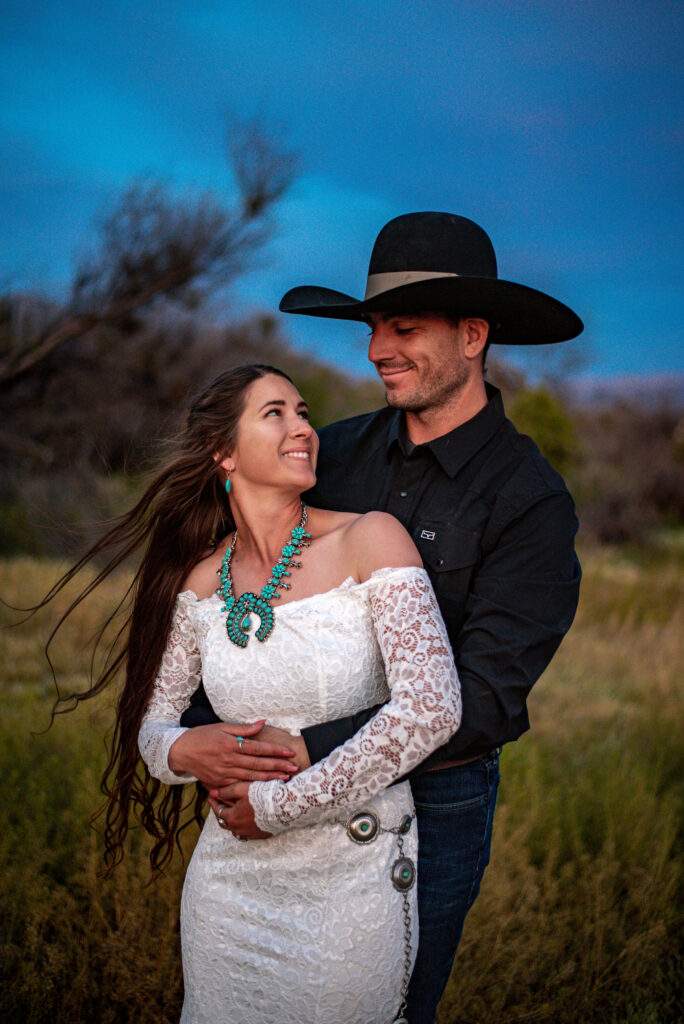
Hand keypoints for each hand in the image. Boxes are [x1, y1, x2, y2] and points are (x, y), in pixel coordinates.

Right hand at [168, 720, 298, 787]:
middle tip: (294, 768)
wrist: (180, 752)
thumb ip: (243, 728)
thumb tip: (263, 723)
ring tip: (285, 779)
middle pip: (257, 764)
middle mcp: (228, 760)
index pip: (257, 748)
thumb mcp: (221, 727)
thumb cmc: (201, 736)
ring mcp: (224, 774)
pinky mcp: (219, 783)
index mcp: (230, 744)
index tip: (289, 753)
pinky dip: (253, 787)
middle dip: (277, 767)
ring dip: (269, 778)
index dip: (275, 751)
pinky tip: (264, 787)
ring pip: (251, 777)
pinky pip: (239, 786)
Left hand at [209, 784, 270, 840]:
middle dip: (221, 813)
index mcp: (232, 818)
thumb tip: (212, 793)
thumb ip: (225, 792)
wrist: (283, 805)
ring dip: (232, 822)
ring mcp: (250, 834)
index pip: (218, 811)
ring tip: (232, 814)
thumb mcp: (240, 789)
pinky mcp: (261, 835)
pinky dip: (244, 826)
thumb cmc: (261, 795)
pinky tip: (246, 820)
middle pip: (225, 822)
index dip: (213, 802)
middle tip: (219, 805)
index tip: (210, 797)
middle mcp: (239, 829)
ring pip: (236, 829)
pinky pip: (248, 833)